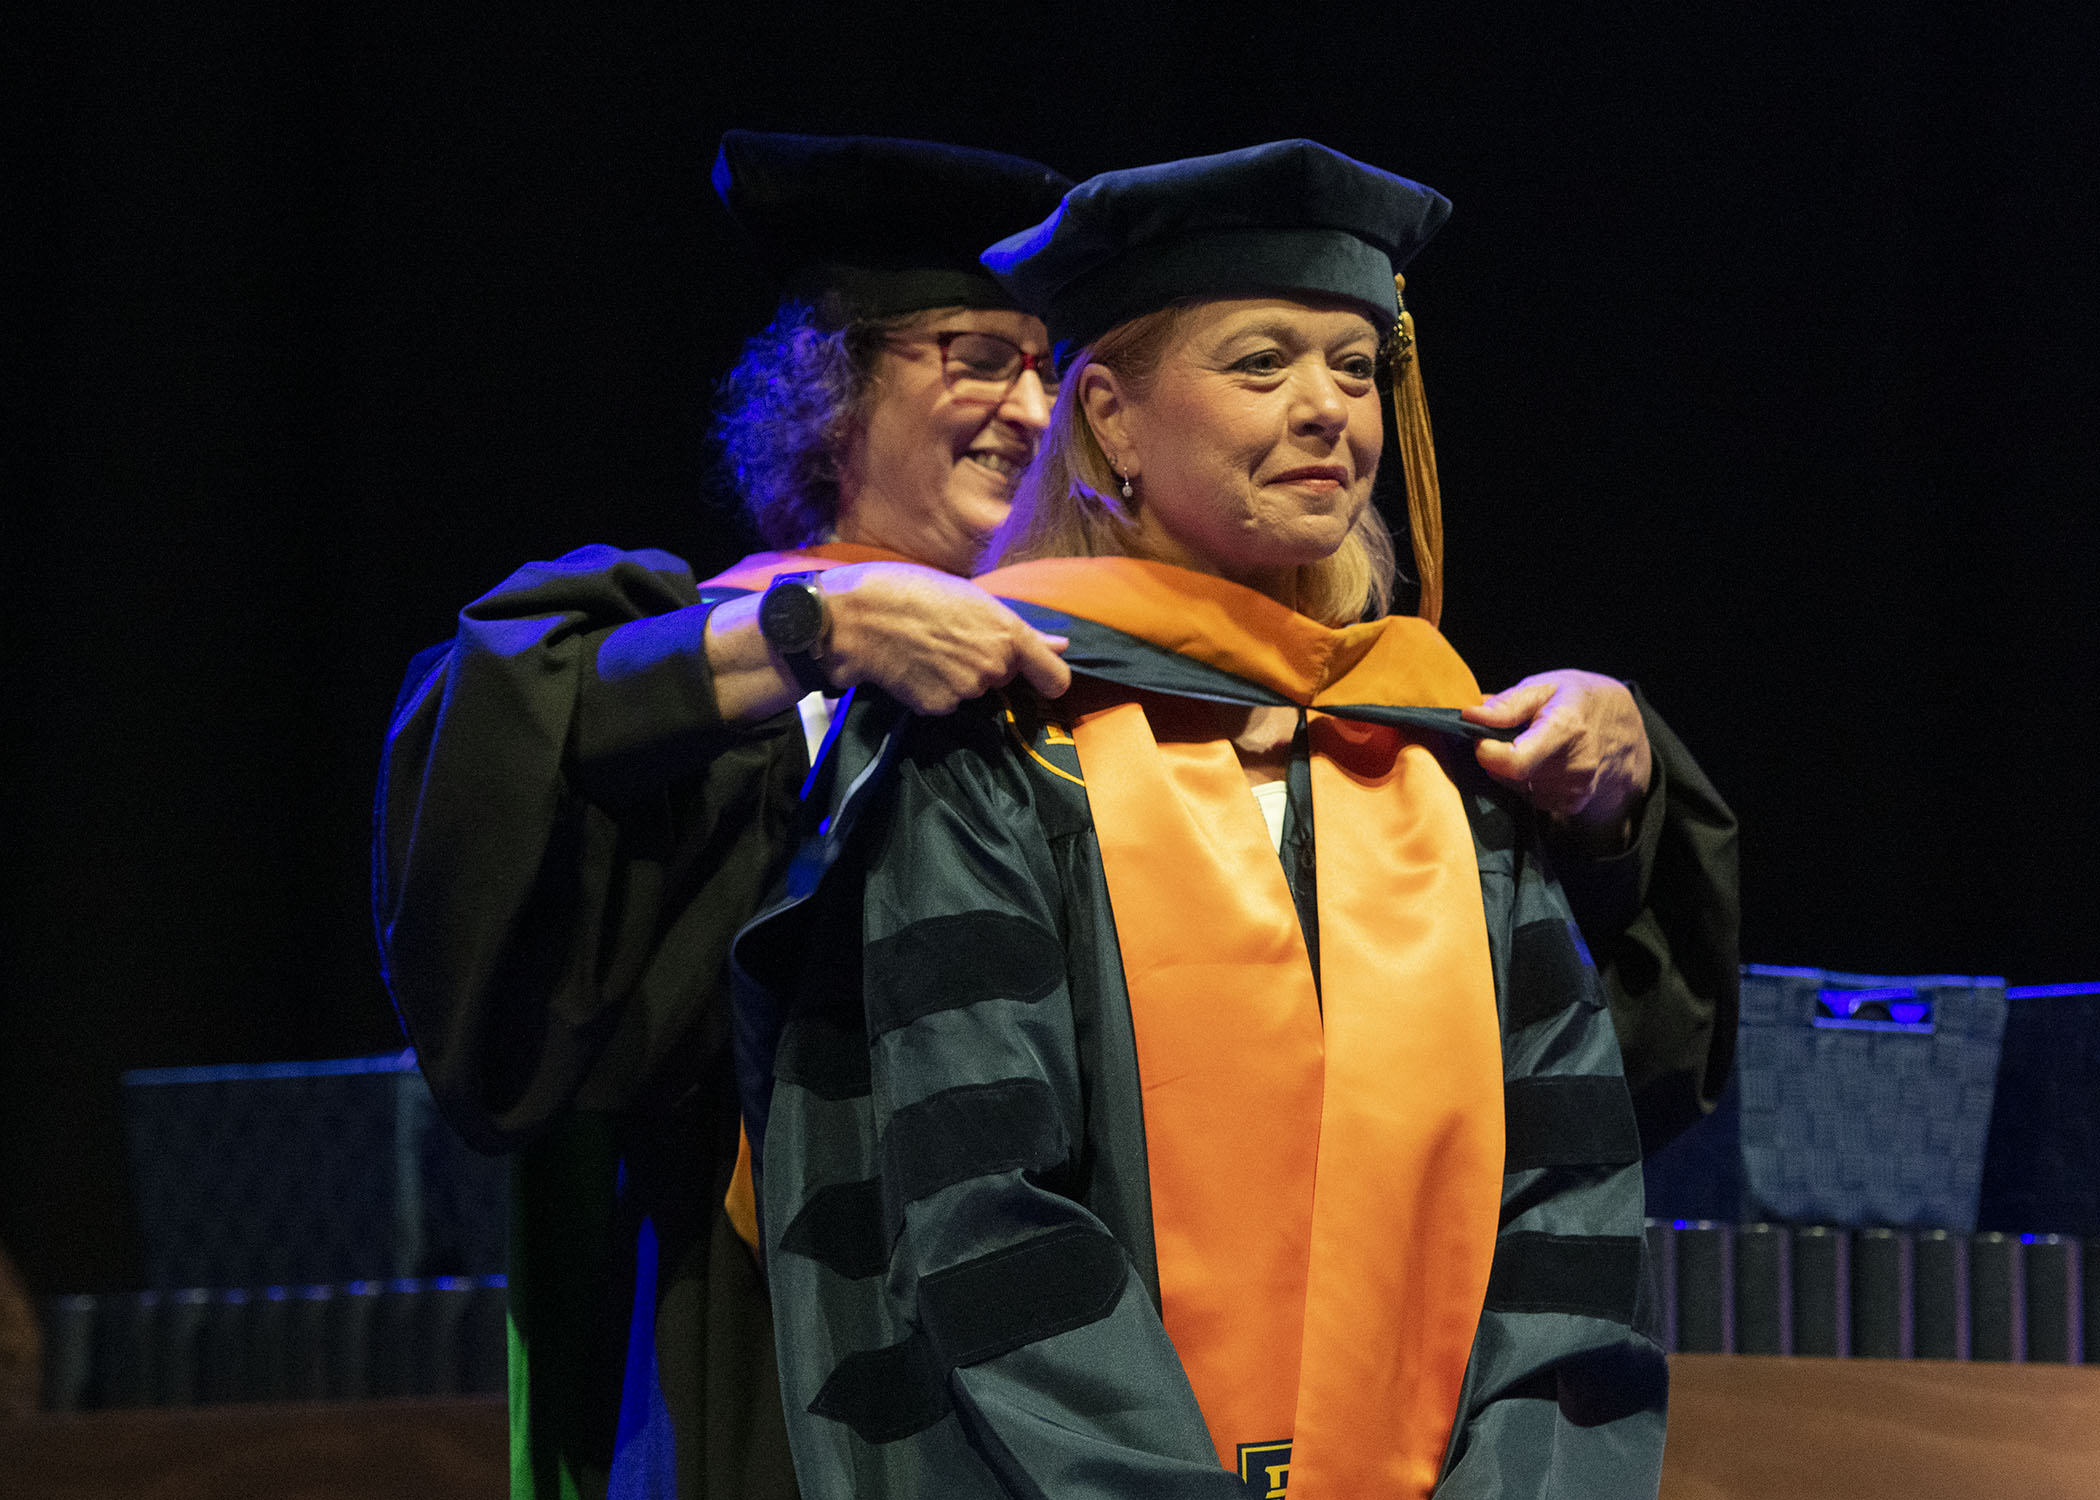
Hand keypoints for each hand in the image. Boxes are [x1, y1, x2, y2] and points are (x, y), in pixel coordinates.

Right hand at [819, 563, 1069, 714]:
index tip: (1039, 678)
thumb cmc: (911, 590)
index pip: (1055, 678)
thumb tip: (1062, 645)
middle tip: (952, 636)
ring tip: (927, 646)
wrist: (856, 617)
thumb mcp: (972, 597)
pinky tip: (914, 665)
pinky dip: (933, 688)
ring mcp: (966, 691)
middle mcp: (993, 667)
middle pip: (1004, 677)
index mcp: (1008, 634)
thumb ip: (1023, 630)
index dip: (1049, 679)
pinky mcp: (937, 707)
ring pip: (974, 689)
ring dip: (958, 674)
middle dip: (987, 662)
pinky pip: (946, 702)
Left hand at [1464, 670, 1651, 844]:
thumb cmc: (1580, 700)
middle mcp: (1574, 766)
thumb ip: (1507, 704)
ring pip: (1514, 786)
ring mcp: (1575, 790)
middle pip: (1507, 773)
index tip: (1481, 735)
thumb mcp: (1546, 686)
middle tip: (1510, 733)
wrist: (1623, 728)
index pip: (1513, 761)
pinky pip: (1528, 796)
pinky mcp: (1572, 804)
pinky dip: (1525, 780)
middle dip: (1496, 754)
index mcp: (1566, 730)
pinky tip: (1542, 762)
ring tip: (1531, 744)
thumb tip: (1471, 716)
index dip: (1486, 750)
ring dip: (1511, 768)